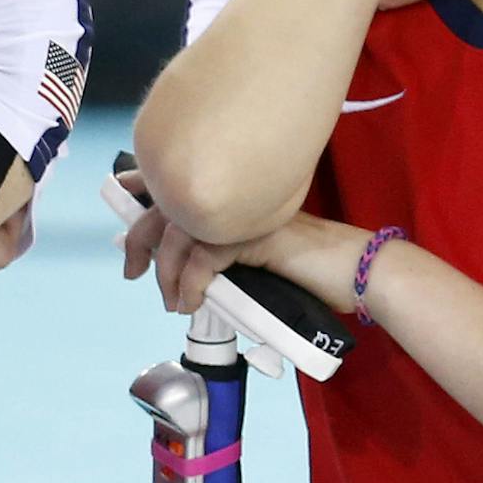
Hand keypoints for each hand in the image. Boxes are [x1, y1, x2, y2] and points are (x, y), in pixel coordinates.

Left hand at [121, 180, 365, 314]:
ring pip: (181, 233)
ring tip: (169, 301)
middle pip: (170, 204)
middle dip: (142, 236)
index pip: (183, 180)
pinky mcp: (254, 235)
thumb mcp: (261, 259)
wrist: (359, 271)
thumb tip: (191, 274)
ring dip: (167, 273)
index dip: (149, 182)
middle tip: (130, 268)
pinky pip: (204, 257)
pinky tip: (189, 302)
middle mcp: (238, 195)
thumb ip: (229, 255)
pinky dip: (190, 284)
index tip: (124, 186)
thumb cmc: (315, 268)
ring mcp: (245, 212)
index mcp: (239, 194)